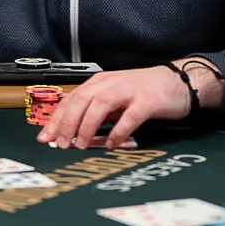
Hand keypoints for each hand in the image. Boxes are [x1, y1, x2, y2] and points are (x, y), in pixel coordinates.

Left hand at [38, 67, 191, 150]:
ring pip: (100, 104)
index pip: (71, 99)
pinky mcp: (148, 100)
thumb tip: (71, 133)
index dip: (56, 118)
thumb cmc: (144, 91)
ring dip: (87, 125)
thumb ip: (96, 112)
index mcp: (100, 83)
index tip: (44, 137)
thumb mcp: (115, 98)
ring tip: (80, 145)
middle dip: (67, 122)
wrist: (179, 80)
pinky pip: (130, 116)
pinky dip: (118, 131)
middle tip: (60, 144)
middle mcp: (111, 83)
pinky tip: (112, 144)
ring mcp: (130, 90)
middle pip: (81, 99)